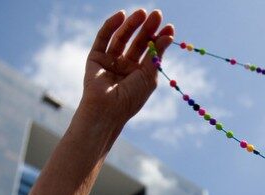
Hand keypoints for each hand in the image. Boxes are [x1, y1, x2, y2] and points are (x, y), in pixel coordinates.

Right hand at [78, 9, 173, 127]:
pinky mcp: (95, 57)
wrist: (106, 111)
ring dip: (132, 24)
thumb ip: (156, 55)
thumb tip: (168, 35)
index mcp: (139, 74)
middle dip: (147, 28)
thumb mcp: (148, 76)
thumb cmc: (130, 99)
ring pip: (121, 37)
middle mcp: (124, 66)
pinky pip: (103, 38)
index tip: (170, 27)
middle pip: (137, 42)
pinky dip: (111, 25)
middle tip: (157, 14)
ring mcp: (109, 61)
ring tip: (142, 13)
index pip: (150, 51)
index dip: (159, 39)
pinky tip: (122, 15)